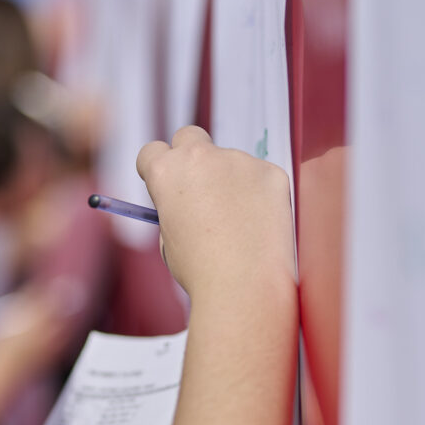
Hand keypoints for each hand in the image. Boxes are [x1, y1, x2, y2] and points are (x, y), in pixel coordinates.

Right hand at [136, 126, 293, 298]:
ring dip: (231, 182)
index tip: (165, 183)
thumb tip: (188, 200)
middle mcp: (200, 156)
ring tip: (238, 226)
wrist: (243, 287)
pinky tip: (259, 225)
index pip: (152, 151)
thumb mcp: (169, 237)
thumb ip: (175, 208)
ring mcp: (239, 160)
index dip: (157, 168)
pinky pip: (260, 177)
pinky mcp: (271, 172)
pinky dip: (259, 195)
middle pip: (189, 137)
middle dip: (190, 155)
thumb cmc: (202, 271)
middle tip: (200, 187)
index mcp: (166, 172)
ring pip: (230, 163)